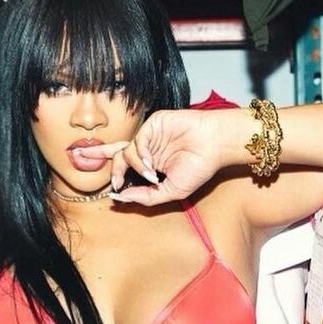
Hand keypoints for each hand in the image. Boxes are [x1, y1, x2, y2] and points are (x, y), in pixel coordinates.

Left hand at [84, 109, 226, 205]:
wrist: (215, 146)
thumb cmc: (199, 168)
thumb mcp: (172, 191)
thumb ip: (147, 197)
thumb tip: (120, 198)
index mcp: (152, 165)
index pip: (126, 170)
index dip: (117, 179)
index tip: (111, 194)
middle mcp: (148, 150)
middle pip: (118, 156)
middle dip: (107, 166)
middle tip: (110, 180)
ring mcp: (150, 137)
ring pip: (127, 151)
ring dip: (136, 167)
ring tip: (151, 175)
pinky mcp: (153, 124)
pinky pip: (138, 140)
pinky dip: (141, 154)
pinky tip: (151, 164)